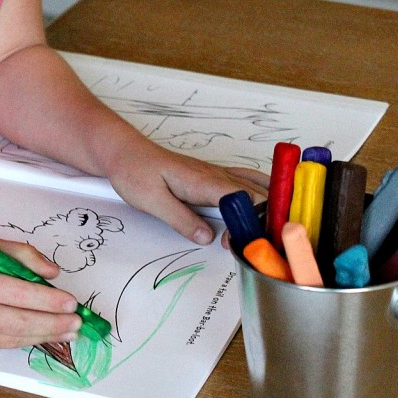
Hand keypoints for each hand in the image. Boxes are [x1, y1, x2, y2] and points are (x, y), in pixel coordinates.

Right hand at [0, 237, 82, 355]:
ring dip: (43, 335)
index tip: (71, 302)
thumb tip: (52, 274)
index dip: (46, 301)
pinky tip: (41, 333)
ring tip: (68, 331)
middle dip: (52, 323)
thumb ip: (20, 255)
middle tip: (77, 322)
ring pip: (10, 338)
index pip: (14, 294)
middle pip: (16, 322)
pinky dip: (22, 339)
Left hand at [107, 139, 268, 244]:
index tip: (239, 242)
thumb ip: (180, 219)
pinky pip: (245, 179)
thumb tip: (207, 237)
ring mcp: (215, 174)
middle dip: (265, 220)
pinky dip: (261, 190)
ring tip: (273, 229)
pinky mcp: (211, 176)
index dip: (249, 222)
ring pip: (254, 185)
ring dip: (268, 205)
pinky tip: (269, 200)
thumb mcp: (151, 200)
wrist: (124, 152)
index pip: (242, 199)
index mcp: (202, 180)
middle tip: (262, 245)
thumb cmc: (134, 171)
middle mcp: (214, 175)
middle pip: (256, 194)